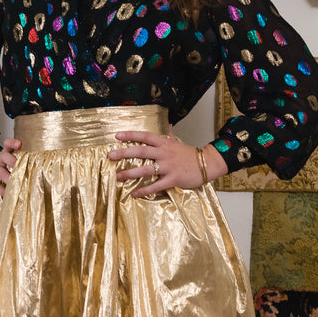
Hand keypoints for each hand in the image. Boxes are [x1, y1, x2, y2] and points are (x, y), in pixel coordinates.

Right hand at [0, 137, 21, 194]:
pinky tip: (9, 194)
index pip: (8, 144)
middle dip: (13, 162)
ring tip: (18, 185)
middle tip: (20, 168)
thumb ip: (20, 161)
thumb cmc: (0, 166)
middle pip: (5, 157)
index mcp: (5, 153)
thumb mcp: (7, 159)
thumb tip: (36, 170)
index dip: (13, 143)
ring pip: (2, 173)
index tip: (19, 144)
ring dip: (10, 179)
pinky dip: (3, 191)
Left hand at [108, 130, 225, 196]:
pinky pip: (156, 185)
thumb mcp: (178, 142)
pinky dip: (144, 190)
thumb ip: (169, 134)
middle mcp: (164, 153)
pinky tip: (134, 193)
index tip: (117, 135)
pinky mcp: (172, 179)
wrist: (206, 163)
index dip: (131, 135)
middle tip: (110, 156)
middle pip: (141, 151)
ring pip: (146, 169)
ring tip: (118, 176)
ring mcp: (168, 166)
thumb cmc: (189, 154)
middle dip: (124, 153)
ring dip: (130, 173)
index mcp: (164, 143)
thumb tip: (167, 124)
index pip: (145, 136)